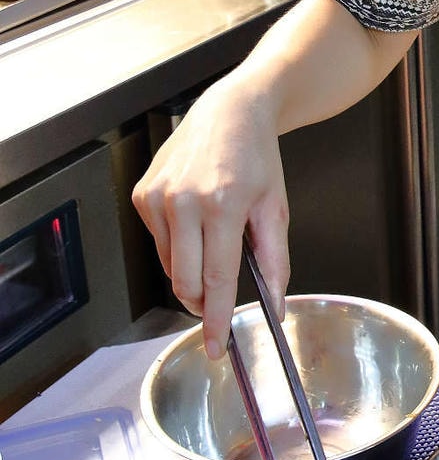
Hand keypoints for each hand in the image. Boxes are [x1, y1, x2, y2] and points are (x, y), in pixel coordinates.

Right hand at [132, 78, 288, 358]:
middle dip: (203, 302)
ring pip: (169, 267)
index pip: (217, 280)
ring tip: (213, 242)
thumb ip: (276, 261)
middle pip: (186, 282)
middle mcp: (183, 201)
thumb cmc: (256, 157)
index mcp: (222, 205)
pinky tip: (195, 222)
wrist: (230, 112)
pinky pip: (157, 243)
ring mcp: (157, 197)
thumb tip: (276, 304)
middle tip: (219, 302)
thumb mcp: (276, 208)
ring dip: (191, 272)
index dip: (217, 320)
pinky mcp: (142, 195)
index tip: (217, 346)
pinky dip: (177, 247)